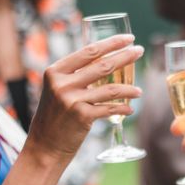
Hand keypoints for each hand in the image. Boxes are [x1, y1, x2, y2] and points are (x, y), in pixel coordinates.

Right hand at [26, 34, 143, 162]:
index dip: (112, 43)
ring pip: (111, 89)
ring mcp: (72, 99)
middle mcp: (62, 83)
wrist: (44, 145)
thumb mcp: (57, 89)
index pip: (89, 51)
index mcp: (55, 71)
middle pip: (103, 65)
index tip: (129, 38)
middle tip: (140, 51)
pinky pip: (110, 108)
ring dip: (130, 89)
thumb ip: (74, 75)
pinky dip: (123, 108)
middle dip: (126, 56)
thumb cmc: (55, 115)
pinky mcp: (82, 116)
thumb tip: (103, 60)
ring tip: (139, 90)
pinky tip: (130, 109)